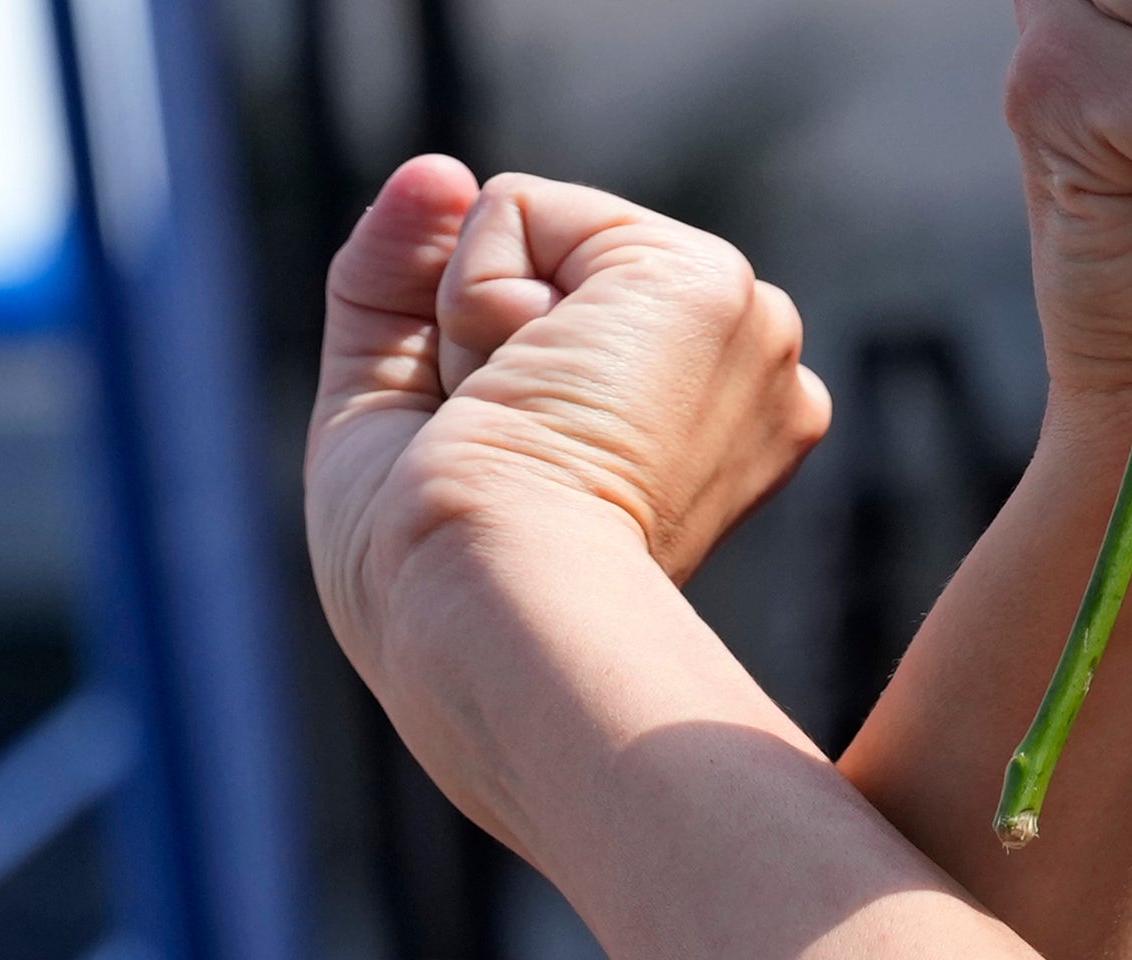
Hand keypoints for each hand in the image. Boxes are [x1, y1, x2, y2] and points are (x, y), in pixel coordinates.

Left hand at [302, 163, 830, 789]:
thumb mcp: (388, 414)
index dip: (462, 391)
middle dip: (471, 359)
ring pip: (531, 238)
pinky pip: (516, 211)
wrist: (478, 618)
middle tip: (502, 471)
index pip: (542, 337)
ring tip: (516, 439)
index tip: (492, 491)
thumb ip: (400, 278)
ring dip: (475, 340)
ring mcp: (741, 330)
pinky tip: (523, 393)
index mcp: (693, 440)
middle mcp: (743, 382)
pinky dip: (474, 302)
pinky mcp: (704, 284)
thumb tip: (438, 171)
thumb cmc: (423, 582)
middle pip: (539, 282)